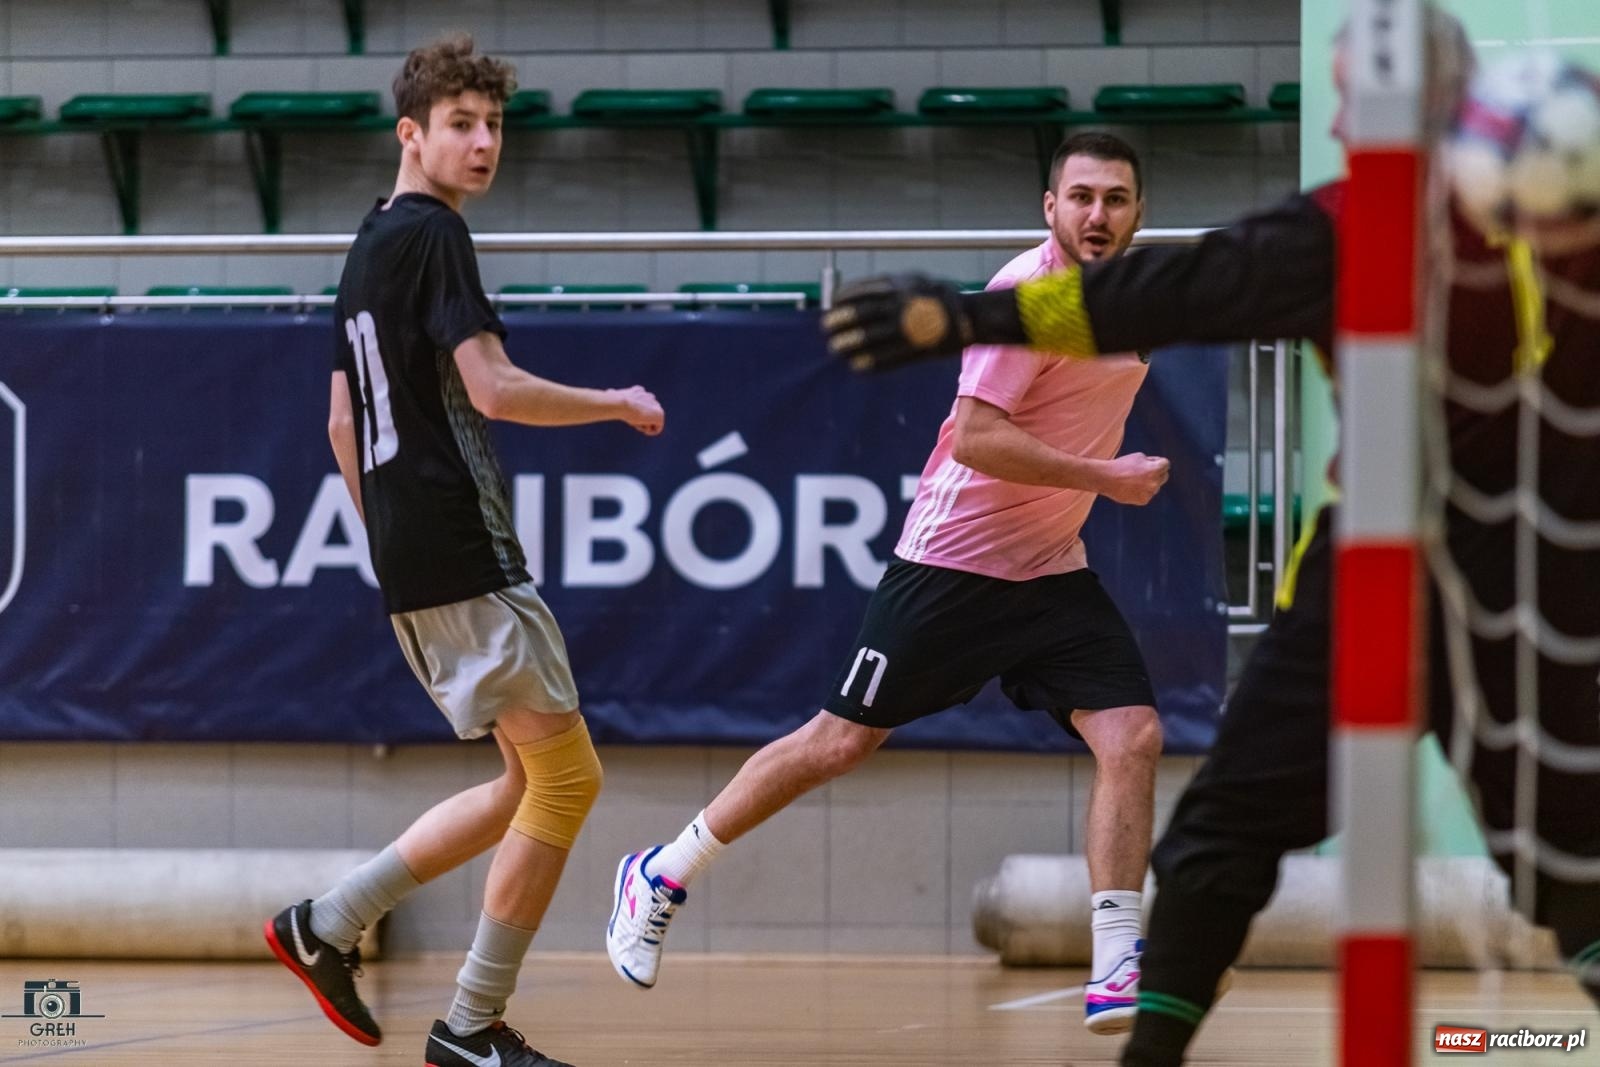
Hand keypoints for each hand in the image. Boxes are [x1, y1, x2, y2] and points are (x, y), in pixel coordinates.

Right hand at [612, 386, 663, 435]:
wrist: (621, 404)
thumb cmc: (614, 401)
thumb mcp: (611, 395)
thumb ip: (612, 395)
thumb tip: (608, 392)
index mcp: (639, 391)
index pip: (641, 403)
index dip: (634, 413)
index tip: (628, 416)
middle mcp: (649, 396)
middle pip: (648, 412)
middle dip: (641, 419)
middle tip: (633, 420)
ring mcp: (656, 406)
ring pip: (652, 420)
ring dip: (644, 425)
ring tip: (637, 423)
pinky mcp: (660, 415)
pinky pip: (658, 428)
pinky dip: (651, 432)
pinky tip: (644, 430)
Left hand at [822, 273, 973, 371]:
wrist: (971, 317)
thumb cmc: (938, 299)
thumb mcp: (914, 282)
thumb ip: (890, 289)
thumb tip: (857, 299)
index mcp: (903, 284)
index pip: (865, 289)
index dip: (845, 299)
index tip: (832, 305)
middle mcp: (905, 304)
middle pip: (866, 312)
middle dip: (842, 321)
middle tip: (826, 328)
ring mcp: (912, 327)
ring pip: (874, 335)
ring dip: (851, 343)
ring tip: (836, 348)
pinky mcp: (919, 348)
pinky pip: (890, 357)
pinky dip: (871, 362)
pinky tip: (857, 366)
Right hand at [1099, 453, 1169, 505]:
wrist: (1106, 479)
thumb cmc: (1122, 465)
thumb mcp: (1138, 456)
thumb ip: (1152, 462)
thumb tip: (1159, 467)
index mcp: (1155, 469)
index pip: (1166, 464)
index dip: (1157, 462)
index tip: (1148, 463)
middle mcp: (1155, 482)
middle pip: (1164, 476)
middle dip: (1157, 473)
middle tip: (1143, 472)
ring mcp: (1149, 493)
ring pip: (1156, 487)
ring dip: (1149, 484)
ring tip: (1134, 480)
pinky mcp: (1143, 501)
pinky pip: (1147, 495)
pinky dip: (1142, 492)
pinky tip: (1131, 488)